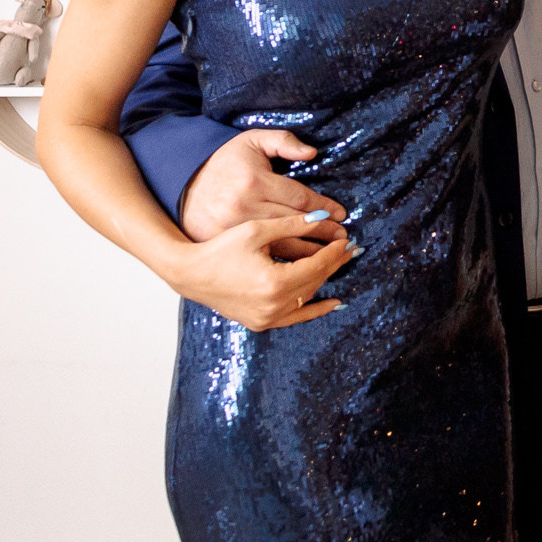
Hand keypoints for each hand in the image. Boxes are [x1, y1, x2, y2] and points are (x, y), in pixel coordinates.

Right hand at [168, 218, 354, 331]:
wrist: (190, 274)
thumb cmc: (220, 249)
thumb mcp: (257, 231)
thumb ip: (293, 225)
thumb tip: (324, 218)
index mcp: (274, 282)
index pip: (316, 265)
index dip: (334, 252)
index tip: (347, 239)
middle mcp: (273, 305)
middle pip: (315, 281)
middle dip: (334, 263)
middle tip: (351, 249)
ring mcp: (267, 318)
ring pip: (306, 297)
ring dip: (324, 280)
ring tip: (341, 264)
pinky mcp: (260, 323)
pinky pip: (294, 318)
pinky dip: (313, 310)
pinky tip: (332, 303)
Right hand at [184, 129, 345, 258]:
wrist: (180, 187)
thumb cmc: (223, 162)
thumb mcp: (252, 140)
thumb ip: (283, 141)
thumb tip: (312, 152)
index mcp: (254, 183)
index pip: (300, 198)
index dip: (324, 208)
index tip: (341, 215)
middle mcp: (243, 208)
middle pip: (294, 225)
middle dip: (322, 233)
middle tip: (343, 241)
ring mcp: (232, 229)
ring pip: (281, 247)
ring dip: (310, 253)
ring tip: (330, 257)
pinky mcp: (224, 243)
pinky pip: (262, 259)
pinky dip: (285, 266)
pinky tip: (304, 271)